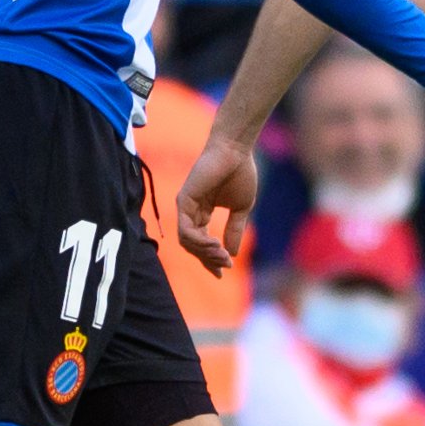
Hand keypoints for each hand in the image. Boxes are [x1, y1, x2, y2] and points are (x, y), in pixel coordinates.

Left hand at [174, 135, 258, 273]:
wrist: (236, 153)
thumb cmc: (240, 174)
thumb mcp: (241, 209)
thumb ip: (234, 230)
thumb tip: (231, 254)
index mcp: (202, 213)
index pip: (201, 243)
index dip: (210, 260)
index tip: (223, 273)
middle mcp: (191, 211)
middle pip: (193, 246)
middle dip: (209, 259)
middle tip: (224, 266)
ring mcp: (185, 207)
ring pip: (187, 242)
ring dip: (205, 253)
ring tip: (221, 256)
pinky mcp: (183, 201)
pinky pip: (185, 230)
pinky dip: (199, 242)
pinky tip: (214, 244)